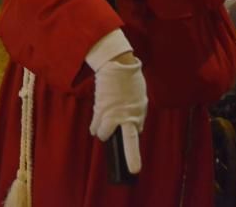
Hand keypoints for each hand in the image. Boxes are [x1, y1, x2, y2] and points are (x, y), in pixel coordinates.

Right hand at [91, 52, 147, 174]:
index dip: (131, 136)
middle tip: (134, 171)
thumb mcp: (139, 97)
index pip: (135, 133)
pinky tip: (95, 129)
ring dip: (103, 134)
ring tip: (102, 131)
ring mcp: (112, 113)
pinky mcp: (99, 109)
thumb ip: (137, 111)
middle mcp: (127, 115)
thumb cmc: (128, 79)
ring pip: (104, 134)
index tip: (132, 150)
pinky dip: (95, 128)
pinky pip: (95, 126)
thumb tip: (133, 125)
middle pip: (129, 141)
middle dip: (131, 157)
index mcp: (138, 112)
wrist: (115, 64)